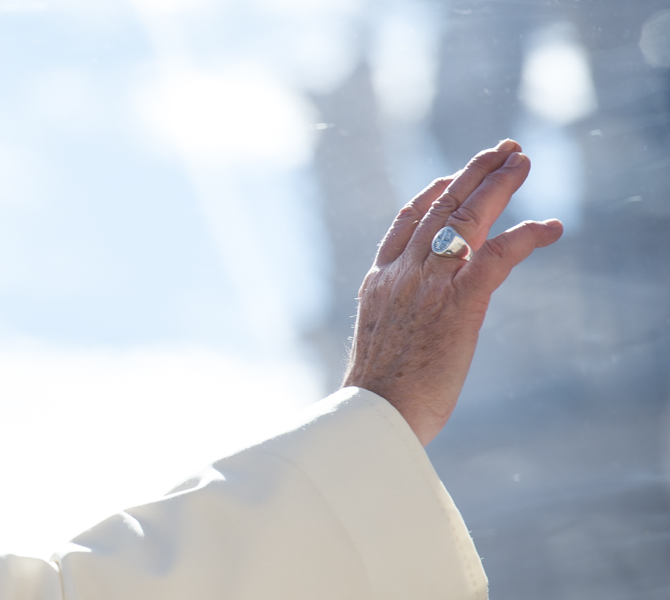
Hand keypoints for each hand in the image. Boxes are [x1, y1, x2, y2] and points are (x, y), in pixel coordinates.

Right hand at [342, 140, 562, 445]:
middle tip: (501, 150)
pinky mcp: (460, 302)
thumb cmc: (378, 397)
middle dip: (472, 173)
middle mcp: (401, 272)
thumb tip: (411, 332)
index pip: (405, 223)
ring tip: (522, 161)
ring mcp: (429, 283)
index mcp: (378, 283)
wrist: (375, 414)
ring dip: (498, 184)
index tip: (449, 176)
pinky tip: (550, 227)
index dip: (431, 192)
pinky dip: (527, 236)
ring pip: (466, 216)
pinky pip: (498, 254)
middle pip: (438, 206)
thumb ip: (398, 322)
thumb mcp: (381, 345)